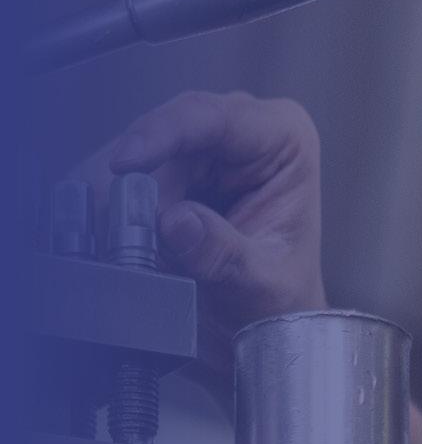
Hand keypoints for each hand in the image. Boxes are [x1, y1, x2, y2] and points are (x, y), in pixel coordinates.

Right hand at [79, 91, 325, 370]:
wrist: (266, 326)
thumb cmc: (279, 297)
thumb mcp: (260, 281)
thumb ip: (222, 253)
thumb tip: (177, 221)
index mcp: (285, 139)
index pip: (217, 118)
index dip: (164, 134)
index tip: (124, 163)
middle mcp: (244, 130)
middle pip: (167, 134)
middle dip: (138, 184)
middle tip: (123, 233)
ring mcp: (204, 145)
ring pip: (139, 154)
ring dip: (122, 199)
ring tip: (129, 247)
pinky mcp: (171, 166)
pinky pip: (126, 176)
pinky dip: (115, 207)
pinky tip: (117, 238)